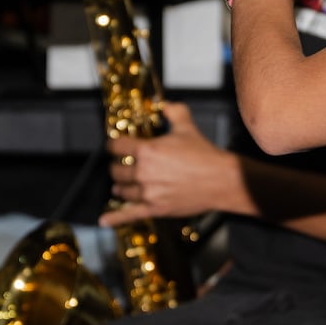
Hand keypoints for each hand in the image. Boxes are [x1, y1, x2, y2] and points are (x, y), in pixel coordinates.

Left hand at [100, 102, 235, 225]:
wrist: (220, 179)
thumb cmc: (204, 155)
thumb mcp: (187, 127)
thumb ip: (173, 111)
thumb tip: (165, 104)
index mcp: (148, 150)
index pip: (117, 146)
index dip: (114, 144)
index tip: (115, 145)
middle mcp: (143, 172)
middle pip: (116, 170)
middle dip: (117, 165)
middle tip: (122, 164)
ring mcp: (148, 192)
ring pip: (121, 190)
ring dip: (120, 186)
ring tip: (124, 184)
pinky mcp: (155, 209)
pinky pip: (128, 214)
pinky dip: (114, 217)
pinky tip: (104, 220)